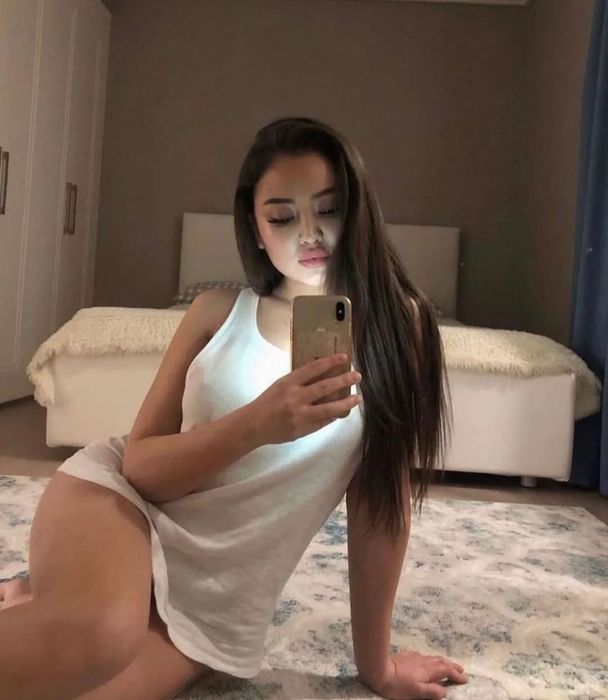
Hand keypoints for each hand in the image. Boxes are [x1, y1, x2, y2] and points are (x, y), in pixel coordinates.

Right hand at [248, 353, 362, 444]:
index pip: (313, 368)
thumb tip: (322, 375)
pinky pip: (324, 421)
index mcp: (288, 383)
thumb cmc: (267, 403)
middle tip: (357, 376)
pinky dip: (334, 416)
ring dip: (346, 402)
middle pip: (325, 387)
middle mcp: (295, 397)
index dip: (330, 362)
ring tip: (357, 398)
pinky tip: (342, 412)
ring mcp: (300, 414)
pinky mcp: (304, 428)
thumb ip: (299, 381)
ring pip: (329, 408)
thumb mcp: (280, 385)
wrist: (253, 425)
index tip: (344, 357)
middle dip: (343, 380)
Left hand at [365, 650, 468, 699]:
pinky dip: (431, 660)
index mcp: (429, 670)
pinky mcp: (407, 655)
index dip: (456, 675)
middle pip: (442, 662)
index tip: (465, 679)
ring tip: (448, 666)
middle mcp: (424, 661)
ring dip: (443, 662)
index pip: (446, 671)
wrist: (379, 669)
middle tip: (461, 670)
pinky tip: (428, 662)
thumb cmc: (398, 685)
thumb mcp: (417, 692)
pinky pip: (424, 657)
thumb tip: (445, 690)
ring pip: (433, 658)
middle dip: (453, 666)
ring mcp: (415, 656)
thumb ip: (432, 691)